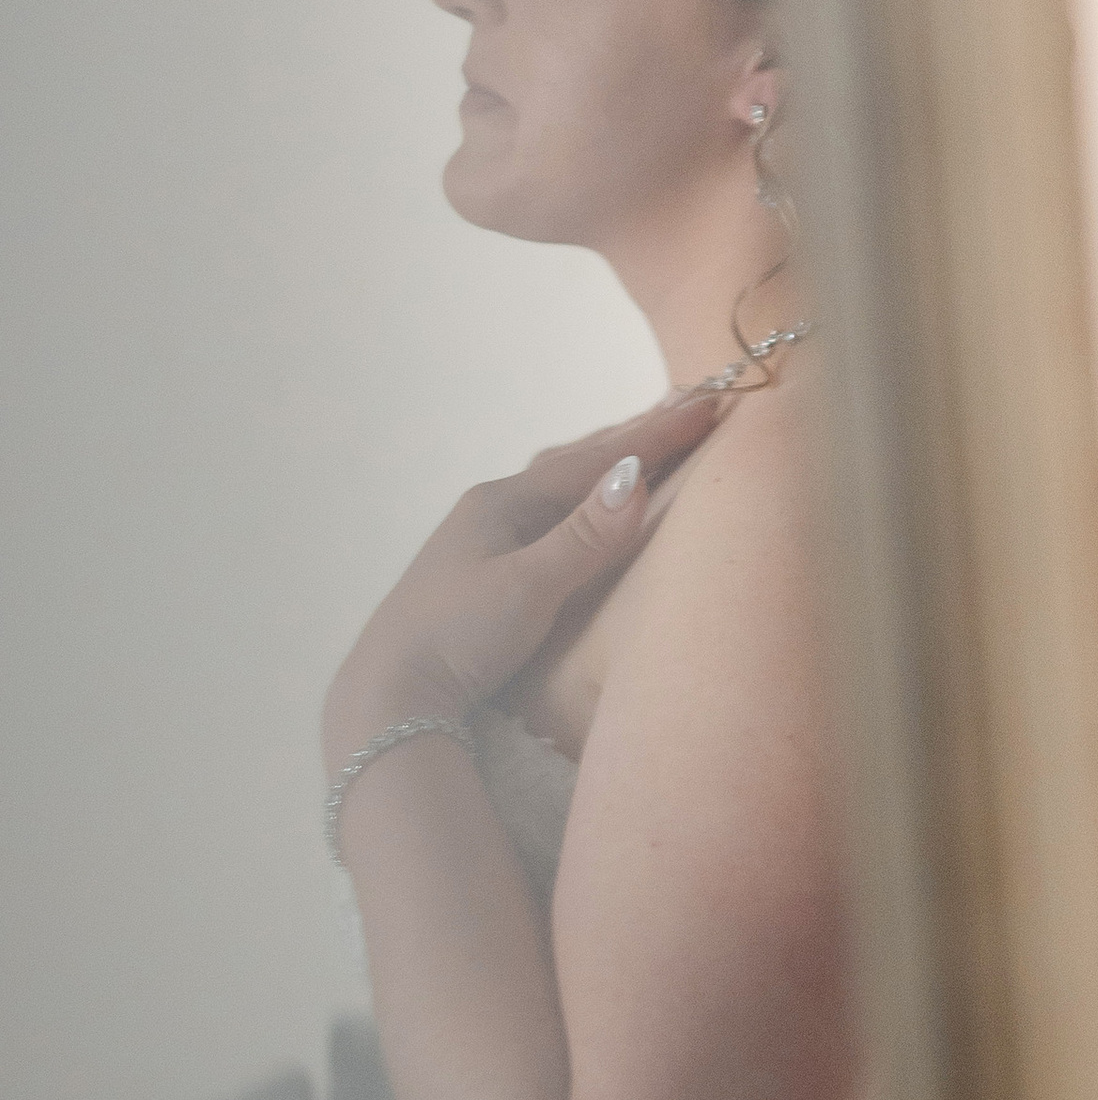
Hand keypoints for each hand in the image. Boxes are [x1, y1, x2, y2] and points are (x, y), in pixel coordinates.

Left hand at [323, 389, 727, 765]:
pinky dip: (585, 497)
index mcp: (503, 502)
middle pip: (576, 461)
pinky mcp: (484, 573)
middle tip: (687, 407)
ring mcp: (485, 541)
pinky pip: (551, 515)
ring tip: (644, 444)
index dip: (654, 435)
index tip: (706, 405)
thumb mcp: (528, 588)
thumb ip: (585, 536)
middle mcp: (493, 510)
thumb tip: (637, 477)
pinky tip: (587, 508)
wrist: (390, 695)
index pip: (593, 459)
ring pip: (560, 487)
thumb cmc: (456, 638)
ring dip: (607, 463)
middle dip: (634, 435)